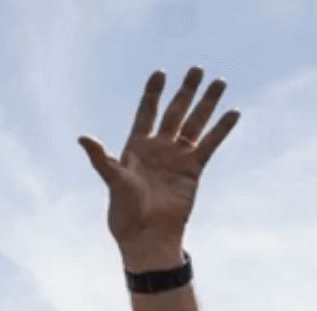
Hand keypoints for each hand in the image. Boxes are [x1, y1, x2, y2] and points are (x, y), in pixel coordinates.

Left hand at [79, 67, 239, 268]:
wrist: (147, 236)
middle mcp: (159, 147)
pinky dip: (221, 130)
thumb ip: (101, 158)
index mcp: (136, 146)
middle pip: (174, 111)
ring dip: (207, 104)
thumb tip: (82, 137)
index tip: (161, 73)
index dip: (153, 92)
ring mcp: (177, 157)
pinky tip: (233, 113)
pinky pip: (210, 145)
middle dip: (186, 90)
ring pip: (195, 124)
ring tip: (220, 82)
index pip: (147, 111)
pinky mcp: (193, 170)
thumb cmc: (126, 212)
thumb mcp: (113, 180)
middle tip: (197, 69)